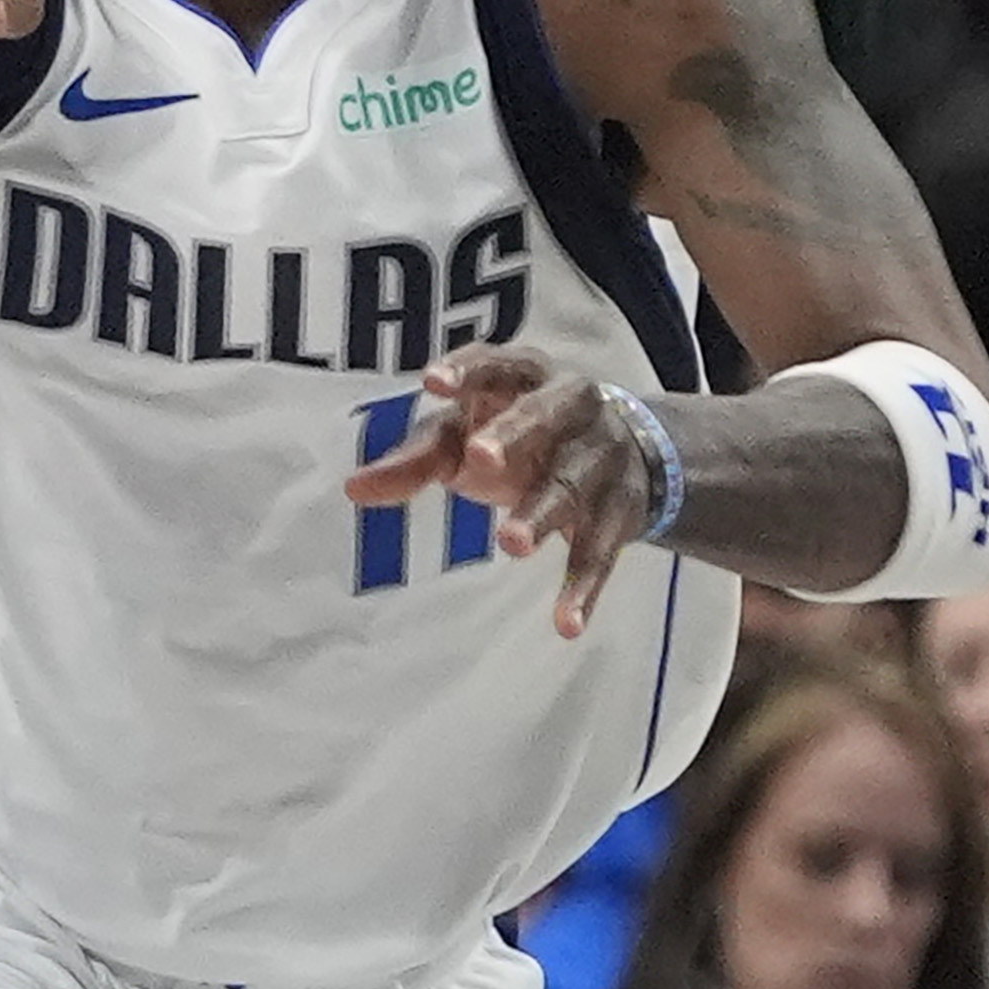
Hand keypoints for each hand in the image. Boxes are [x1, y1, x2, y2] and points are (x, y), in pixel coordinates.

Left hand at [344, 344, 656, 637]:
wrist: (635, 450)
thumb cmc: (523, 436)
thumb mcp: (468, 438)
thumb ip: (416, 459)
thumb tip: (353, 489)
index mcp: (526, 374)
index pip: (495, 363)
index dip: (466, 371)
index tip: (432, 383)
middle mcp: (573, 404)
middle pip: (544, 414)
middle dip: (514, 433)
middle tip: (480, 458)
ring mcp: (602, 454)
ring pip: (572, 483)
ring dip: (543, 513)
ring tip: (510, 544)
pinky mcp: (623, 508)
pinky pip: (602, 548)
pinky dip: (585, 587)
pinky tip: (566, 624)